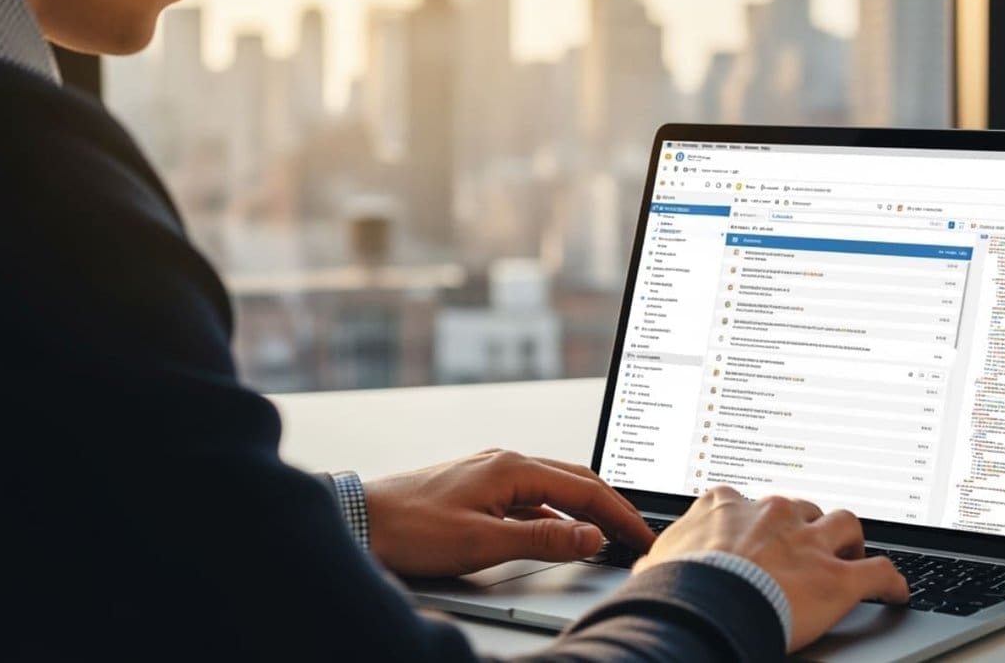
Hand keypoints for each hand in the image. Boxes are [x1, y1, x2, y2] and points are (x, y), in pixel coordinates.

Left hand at [362, 449, 653, 577]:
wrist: (361, 520)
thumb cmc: (411, 528)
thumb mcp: (482, 542)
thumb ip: (542, 539)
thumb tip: (591, 536)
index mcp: (513, 468)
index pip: (585, 489)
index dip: (620, 515)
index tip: (643, 536)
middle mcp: (506, 461)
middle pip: (576, 480)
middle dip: (611, 506)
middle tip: (637, 532)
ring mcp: (492, 471)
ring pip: (555, 486)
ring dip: (585, 508)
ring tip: (608, 532)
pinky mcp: (480, 485)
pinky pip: (532, 495)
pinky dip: (556, 512)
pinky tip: (560, 531)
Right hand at [634, 486, 908, 652]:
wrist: (703, 609)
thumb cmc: (675, 590)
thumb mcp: (658, 562)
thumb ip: (666, 555)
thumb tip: (651, 568)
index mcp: (727, 505)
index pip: (748, 502)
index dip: (757, 520)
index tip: (759, 532)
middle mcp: (773, 513)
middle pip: (801, 509)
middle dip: (805, 526)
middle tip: (805, 547)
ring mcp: (808, 543)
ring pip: (844, 525)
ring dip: (849, 540)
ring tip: (851, 554)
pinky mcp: (837, 578)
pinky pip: (878, 572)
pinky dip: (890, 581)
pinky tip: (895, 591)